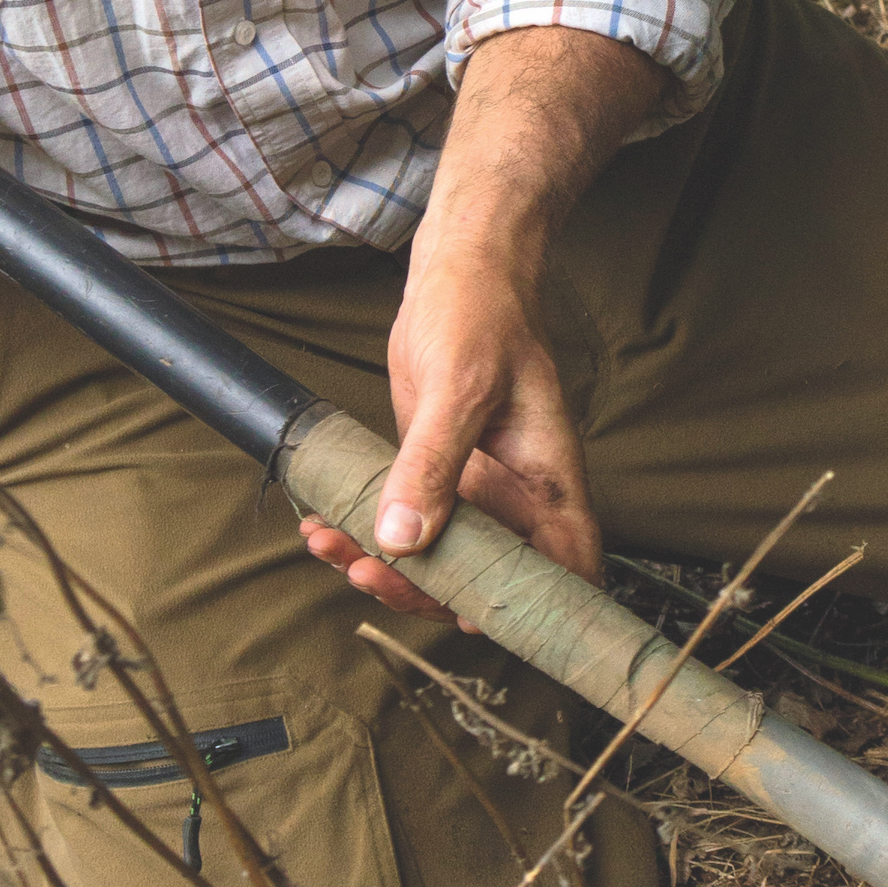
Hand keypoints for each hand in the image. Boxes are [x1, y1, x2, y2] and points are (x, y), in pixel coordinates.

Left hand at [298, 242, 601, 620]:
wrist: (457, 270)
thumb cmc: (481, 315)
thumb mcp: (459, 387)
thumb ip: (434, 465)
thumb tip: (405, 539)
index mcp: (547, 484)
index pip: (565, 571)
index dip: (529, 611)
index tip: (464, 616)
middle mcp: (517, 498)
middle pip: (486, 580)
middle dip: (423, 590)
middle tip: (366, 572)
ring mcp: (476, 490)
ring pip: (437, 557)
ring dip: (382, 564)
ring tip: (329, 544)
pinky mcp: (435, 475)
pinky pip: (404, 521)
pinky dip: (364, 530)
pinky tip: (323, 522)